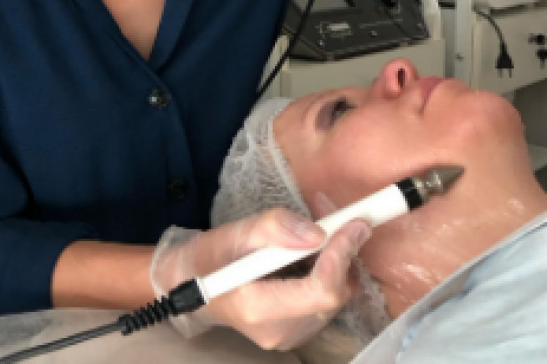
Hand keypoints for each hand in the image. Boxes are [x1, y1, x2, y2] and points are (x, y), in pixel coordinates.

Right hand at [149, 208, 370, 349]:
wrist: (192, 284)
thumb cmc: (209, 257)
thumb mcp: (232, 233)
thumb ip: (272, 229)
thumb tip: (317, 233)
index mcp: (259, 309)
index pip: (320, 291)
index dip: (341, 256)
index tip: (354, 223)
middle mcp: (280, 331)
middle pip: (334, 295)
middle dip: (342, 250)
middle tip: (333, 211)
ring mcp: (291, 337)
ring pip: (336, 296)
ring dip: (337, 256)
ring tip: (321, 221)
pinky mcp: (298, 331)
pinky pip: (327, 299)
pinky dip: (329, 268)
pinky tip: (312, 245)